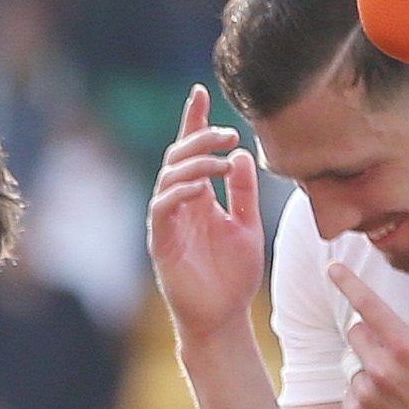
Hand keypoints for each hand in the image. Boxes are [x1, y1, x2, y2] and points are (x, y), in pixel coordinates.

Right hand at [146, 88, 268, 344]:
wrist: (223, 316)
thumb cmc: (232, 276)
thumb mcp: (247, 225)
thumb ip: (241, 192)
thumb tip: (238, 155)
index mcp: (198, 198)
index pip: (190, 152)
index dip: (193, 121)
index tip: (200, 92)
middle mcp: (179, 206)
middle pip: (178, 157)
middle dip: (199, 138)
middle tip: (228, 133)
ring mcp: (168, 223)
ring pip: (169, 178)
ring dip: (196, 164)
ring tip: (223, 160)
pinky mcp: (162, 243)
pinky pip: (162, 208)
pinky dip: (180, 193)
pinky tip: (201, 188)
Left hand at [326, 257, 408, 408]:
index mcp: (405, 347)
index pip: (369, 306)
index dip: (348, 283)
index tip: (332, 267)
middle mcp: (381, 369)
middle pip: (356, 333)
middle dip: (371, 335)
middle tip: (398, 353)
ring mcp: (366, 394)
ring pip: (353, 363)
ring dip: (369, 366)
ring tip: (400, 385)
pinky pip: (350, 390)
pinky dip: (365, 391)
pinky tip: (391, 402)